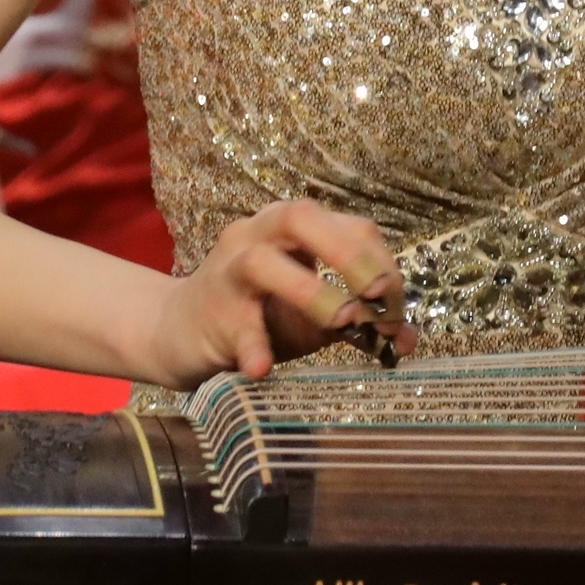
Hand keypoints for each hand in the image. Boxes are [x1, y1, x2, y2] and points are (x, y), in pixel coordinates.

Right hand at [134, 197, 416, 388]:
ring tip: (340, 322)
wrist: (178, 332)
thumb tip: (406, 342)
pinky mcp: (209, 312)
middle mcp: (258, 234)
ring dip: (308, 290)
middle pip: (301, 216)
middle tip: (376, 293)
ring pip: (263, 263)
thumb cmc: (258, 316)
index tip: (396, 308)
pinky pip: (234, 326)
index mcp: (295, 227)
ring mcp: (228, 269)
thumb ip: (358, 322)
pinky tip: (263, 368)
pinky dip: (252, 345)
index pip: (350, 227)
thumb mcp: (314, 315)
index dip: (382, 263)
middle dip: (346, 252)